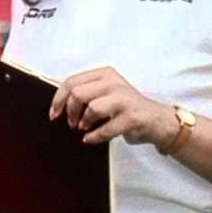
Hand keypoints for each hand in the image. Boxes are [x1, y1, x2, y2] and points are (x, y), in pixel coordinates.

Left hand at [50, 66, 176, 147]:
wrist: (157, 120)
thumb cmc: (125, 108)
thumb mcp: (105, 93)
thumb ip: (85, 93)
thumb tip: (58, 105)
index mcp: (105, 74)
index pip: (71, 81)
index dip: (58, 99)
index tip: (53, 113)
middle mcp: (114, 83)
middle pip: (78, 94)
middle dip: (70, 111)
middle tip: (71, 123)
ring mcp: (125, 99)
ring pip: (92, 108)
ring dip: (83, 122)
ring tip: (84, 128)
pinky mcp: (132, 117)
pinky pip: (106, 128)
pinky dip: (94, 136)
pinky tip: (90, 138)